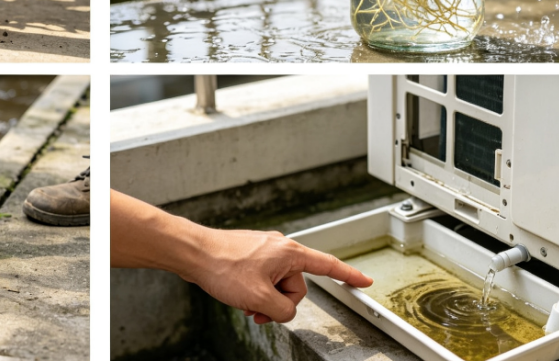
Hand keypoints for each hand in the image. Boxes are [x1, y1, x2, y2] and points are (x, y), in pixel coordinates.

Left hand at [180, 229, 372, 324]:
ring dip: (264, 300)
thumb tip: (285, 311)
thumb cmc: (222, 266)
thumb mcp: (259, 298)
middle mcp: (280, 248)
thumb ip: (283, 310)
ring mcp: (264, 252)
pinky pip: (263, 281)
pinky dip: (255, 293)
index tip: (364, 281)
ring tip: (245, 303)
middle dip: (279, 303)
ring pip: (277, 286)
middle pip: (296, 286)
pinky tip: (240, 297)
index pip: (328, 265)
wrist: (193, 253)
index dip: (349, 276)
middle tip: (258, 307)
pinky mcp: (251, 257)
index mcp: (289, 252)